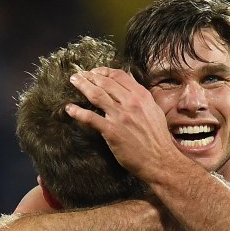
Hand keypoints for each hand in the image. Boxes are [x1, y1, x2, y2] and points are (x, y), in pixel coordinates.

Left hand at [65, 68, 181, 178]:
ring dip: (82, 86)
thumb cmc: (157, 137)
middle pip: (105, 82)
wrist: (159, 159)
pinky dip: (77, 112)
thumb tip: (131, 87)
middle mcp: (131, 103)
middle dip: (89, 76)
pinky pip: (90, 118)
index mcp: (141, 96)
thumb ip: (142, 98)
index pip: (119, 75)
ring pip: (96, 95)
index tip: (95, 72)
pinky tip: (69, 108)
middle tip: (79, 75)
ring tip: (74, 81)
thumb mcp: (154, 110)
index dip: (104, 71)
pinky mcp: (111, 131)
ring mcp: (120, 116)